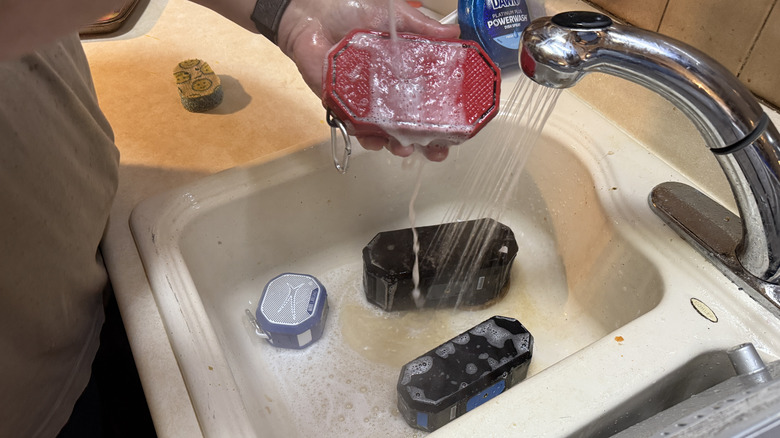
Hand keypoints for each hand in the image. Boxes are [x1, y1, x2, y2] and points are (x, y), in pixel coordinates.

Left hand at [277, 0, 458, 160]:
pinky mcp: (340, 102)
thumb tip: (456, 34)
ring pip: (383, 132)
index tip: (457, 132)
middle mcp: (386, 90)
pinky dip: (365, 135)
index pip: (428, 101)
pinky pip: (354, 126)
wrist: (311, 10)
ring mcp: (364, 99)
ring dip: (395, 144)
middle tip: (434, 151)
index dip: (443, 119)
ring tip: (403, 147)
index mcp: (403, 72)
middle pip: (409, 125)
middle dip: (423, 143)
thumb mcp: (396, 15)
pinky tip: (375, 139)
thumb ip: (424, 28)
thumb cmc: (350, 8)